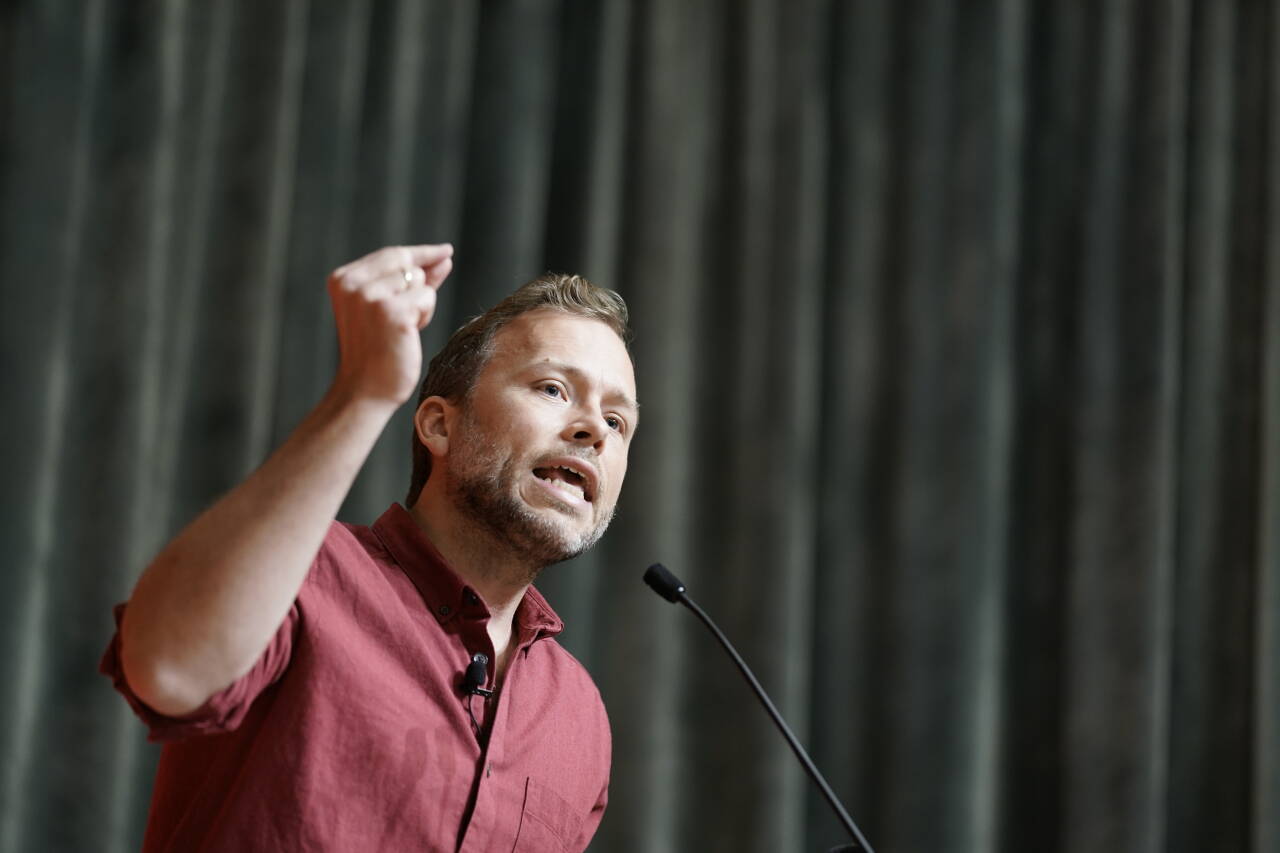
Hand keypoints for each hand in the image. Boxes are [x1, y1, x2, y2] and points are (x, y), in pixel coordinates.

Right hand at [327, 243, 453, 405]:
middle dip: (421, 283)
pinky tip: (408, 334)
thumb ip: (411, 281)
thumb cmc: (378, 351)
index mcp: (343, 279)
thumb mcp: (389, 308)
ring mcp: (370, 295)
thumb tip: (444, 258)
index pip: (390, 254)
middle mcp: (352, 283)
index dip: (421, 254)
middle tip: (415, 311)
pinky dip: (425, 316)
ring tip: (401, 330)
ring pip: (419, 280)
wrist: (366, 390)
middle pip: (406, 263)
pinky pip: (427, 297)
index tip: (445, 250)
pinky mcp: (392, 311)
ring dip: (420, 305)